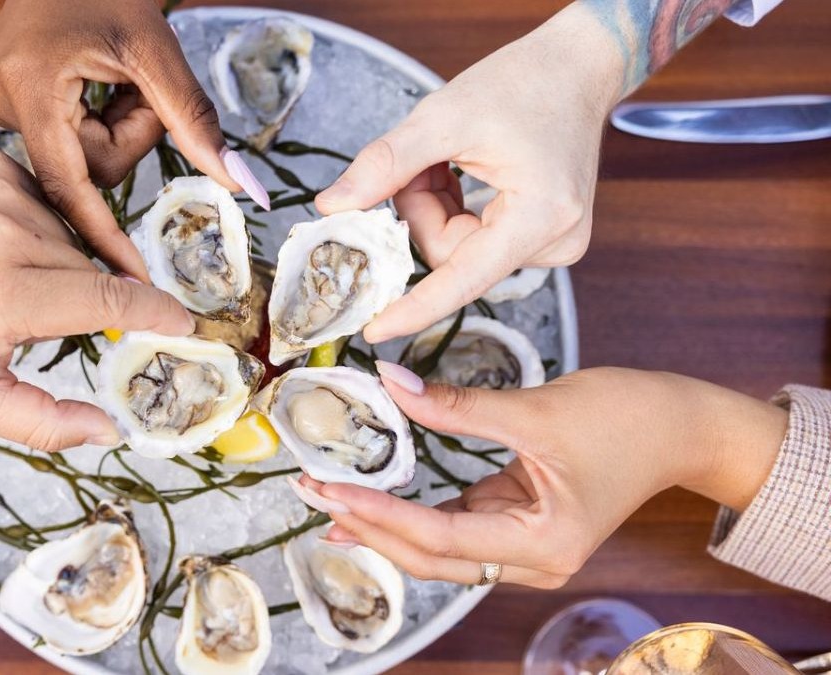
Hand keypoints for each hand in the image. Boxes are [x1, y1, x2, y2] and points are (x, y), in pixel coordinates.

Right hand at [0, 0, 267, 278]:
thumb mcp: (158, 52)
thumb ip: (196, 123)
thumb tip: (241, 184)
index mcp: (29, 87)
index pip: (70, 185)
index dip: (105, 236)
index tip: (131, 287)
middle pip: (83, 170)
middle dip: (126, 138)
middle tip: (138, 89)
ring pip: (76, 156)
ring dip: (112, 127)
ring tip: (113, 75)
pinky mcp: (3, 99)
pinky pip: (62, 139)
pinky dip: (93, 120)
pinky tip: (93, 81)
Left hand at [0, 150, 194, 450]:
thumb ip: (43, 424)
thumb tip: (110, 430)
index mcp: (1, 298)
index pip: (106, 300)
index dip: (153, 313)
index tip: (183, 323)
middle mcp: (3, 236)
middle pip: (91, 269)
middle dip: (83, 296)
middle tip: (41, 315)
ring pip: (71, 235)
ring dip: (58, 261)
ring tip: (8, 278)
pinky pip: (48, 202)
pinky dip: (38, 226)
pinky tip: (0, 243)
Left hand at [296, 364, 787, 587]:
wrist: (683, 425)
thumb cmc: (629, 418)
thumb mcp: (536, 409)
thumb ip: (456, 404)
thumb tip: (389, 382)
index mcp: (544, 545)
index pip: (441, 537)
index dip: (380, 512)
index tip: (330, 489)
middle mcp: (534, 560)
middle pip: (434, 555)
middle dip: (372, 525)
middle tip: (313, 495)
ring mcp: (526, 546)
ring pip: (440, 547)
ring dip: (387, 523)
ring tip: (331, 500)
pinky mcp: (521, 524)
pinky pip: (456, 527)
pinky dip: (414, 514)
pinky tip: (375, 500)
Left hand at [316, 5, 627, 342]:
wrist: (577, 67)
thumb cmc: (522, 82)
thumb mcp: (443, 116)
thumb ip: (385, 165)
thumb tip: (331, 208)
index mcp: (541, 216)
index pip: (463, 279)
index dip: (414, 307)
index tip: (373, 331)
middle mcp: (555, 242)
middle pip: (452, 258)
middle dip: (421, 212)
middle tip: (423, 163)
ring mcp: (553, 244)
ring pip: (457, 250)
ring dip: (435, 207)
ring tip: (448, 159)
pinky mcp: (543, 239)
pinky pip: (474, 242)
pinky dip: (453, 209)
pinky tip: (461, 172)